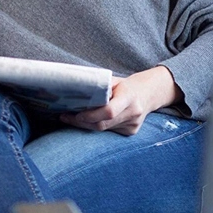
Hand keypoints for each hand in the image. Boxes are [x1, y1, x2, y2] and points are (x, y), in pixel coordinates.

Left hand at [60, 65, 183, 135]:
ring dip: (86, 125)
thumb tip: (74, 87)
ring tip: (69, 118)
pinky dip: (96, 126)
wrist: (147, 94)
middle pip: (104, 123)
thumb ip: (98, 85)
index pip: (109, 111)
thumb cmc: (125, 85)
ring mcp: (133, 125)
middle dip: (82, 122)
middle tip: (64, 117)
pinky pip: (109, 131)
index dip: (91, 115)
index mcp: (129, 97)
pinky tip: (85, 121)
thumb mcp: (113, 80)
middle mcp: (133, 113)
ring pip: (104, 129)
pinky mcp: (131, 132)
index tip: (75, 114)